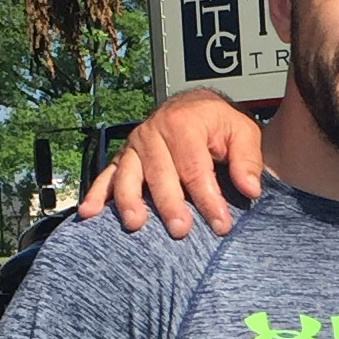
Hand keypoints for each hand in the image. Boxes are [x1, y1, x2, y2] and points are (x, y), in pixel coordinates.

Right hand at [80, 90, 263, 237]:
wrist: (193, 107)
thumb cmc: (218, 124)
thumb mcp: (242, 132)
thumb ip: (248, 160)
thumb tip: (250, 189)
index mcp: (184, 123)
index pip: (195, 168)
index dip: (208, 198)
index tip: (220, 225)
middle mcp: (154, 132)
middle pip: (160, 173)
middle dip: (169, 204)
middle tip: (180, 230)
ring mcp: (135, 145)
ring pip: (129, 175)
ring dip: (129, 200)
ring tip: (135, 224)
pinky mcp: (123, 157)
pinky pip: (107, 176)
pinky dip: (96, 194)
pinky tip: (89, 213)